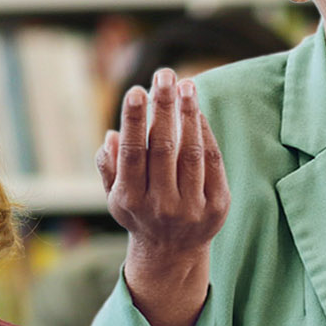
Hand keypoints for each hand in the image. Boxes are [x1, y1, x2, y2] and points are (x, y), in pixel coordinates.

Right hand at [98, 69, 228, 325]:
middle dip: (165, 108)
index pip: (133, 154)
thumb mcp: (115, 195)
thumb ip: (109, 167)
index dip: (135, 121)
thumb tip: (112, 135)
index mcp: (130, 200)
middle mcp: (161, 206)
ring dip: (189, 114)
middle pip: (165, 148)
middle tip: (165, 74)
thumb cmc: (139, 211)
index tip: (138, 90)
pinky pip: (212, 161)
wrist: (171, 252)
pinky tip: (197, 111)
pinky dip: (205, 134)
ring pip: (191, 152)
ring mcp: (192, 208)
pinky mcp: (217, 207)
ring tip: (186, 85)